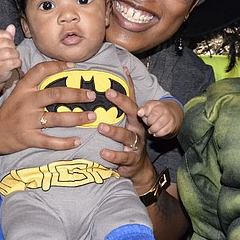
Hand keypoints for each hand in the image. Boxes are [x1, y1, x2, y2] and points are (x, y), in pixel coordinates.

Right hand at [0, 24, 21, 84]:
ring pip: (12, 52)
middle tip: (11, 53)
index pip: (1, 33)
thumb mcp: (0, 46)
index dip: (9, 37)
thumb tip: (11, 26)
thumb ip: (6, 36)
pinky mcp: (0, 68)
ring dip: (16, 56)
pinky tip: (14, 64)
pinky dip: (18, 63)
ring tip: (13, 59)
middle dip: (13, 48)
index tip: (8, 44)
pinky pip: (14, 62)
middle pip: (8, 43)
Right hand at [0, 60, 97, 154]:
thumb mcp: (17, 94)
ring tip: (91, 117)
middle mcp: (26, 102)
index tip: (74, 66)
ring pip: (56, 118)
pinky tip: (77, 141)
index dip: (57, 66)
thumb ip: (34, 87)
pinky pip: (50, 141)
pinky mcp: (28, 138)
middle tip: (91, 96)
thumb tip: (60, 78)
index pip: (40, 71)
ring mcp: (27, 121)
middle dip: (76, 94)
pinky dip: (65, 142)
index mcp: (23, 89)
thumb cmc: (9, 112)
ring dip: (77, 118)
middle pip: (55, 94)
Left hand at [98, 70, 152, 191]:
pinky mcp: (132, 159)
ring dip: (114, 131)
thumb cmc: (127, 142)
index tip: (123, 71)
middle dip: (121, 101)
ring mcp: (136, 144)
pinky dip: (113, 155)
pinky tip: (103, 153)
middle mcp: (137, 128)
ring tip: (101, 127)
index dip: (129, 85)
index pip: (132, 98)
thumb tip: (105, 89)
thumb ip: (117, 111)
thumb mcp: (125, 125)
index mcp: (134, 119)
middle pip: (132, 112)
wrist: (139, 168)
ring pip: (126, 136)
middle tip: (108, 93)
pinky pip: (123, 157)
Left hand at [138, 99, 181, 137]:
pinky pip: (164, 131)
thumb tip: (139, 113)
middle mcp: (164, 108)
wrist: (170, 117)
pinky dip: (158, 133)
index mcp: (156, 103)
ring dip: (153, 129)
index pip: (148, 106)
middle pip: (155, 114)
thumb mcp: (147, 110)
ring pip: (160, 123)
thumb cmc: (155, 114)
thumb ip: (142, 110)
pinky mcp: (172, 125)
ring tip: (151, 129)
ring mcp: (169, 117)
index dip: (144, 112)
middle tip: (148, 123)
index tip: (141, 115)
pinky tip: (156, 132)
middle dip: (149, 121)